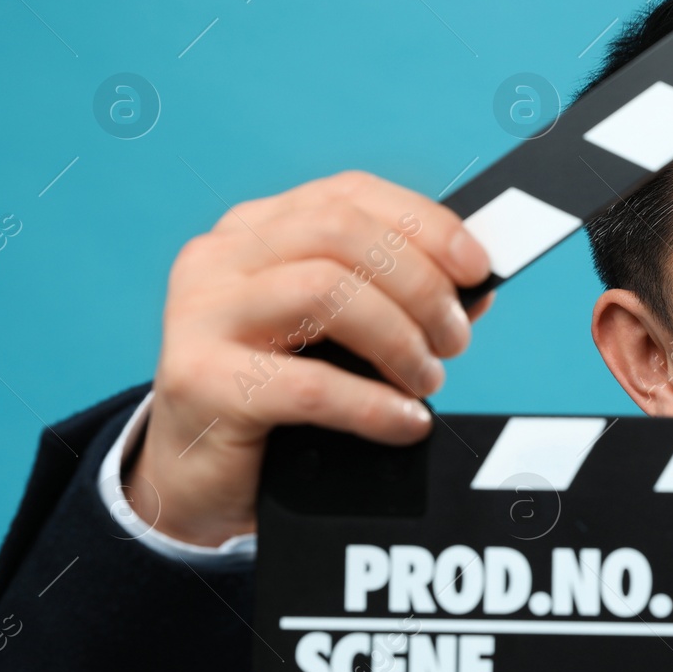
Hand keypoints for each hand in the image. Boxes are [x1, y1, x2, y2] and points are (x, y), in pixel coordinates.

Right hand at [123, 171, 492, 545]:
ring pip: (324, 291)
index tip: (478, 266)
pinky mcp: (199, 381)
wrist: (193, 476)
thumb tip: (478, 290)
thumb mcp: (340, 336)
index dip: (426, 223)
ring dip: (399, 337)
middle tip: (454, 339)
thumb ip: (399, 302)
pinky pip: (308, 385)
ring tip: (427, 379)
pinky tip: (406, 422)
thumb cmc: (275, 395)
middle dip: (419, 284)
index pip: (350, 196)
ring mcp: (202, 314)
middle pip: (342, 234)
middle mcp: (221, 257)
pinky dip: (375, 405)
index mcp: (256, 228)